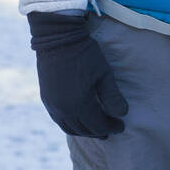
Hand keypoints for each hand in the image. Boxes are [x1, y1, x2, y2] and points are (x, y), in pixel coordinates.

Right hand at [28, 12, 127, 136]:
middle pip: (83, 129)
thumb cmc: (85, 54)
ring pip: (69, 127)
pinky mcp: (46, 98)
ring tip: (96, 129)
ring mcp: (52, 105)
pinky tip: (78, 120)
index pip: (98, 125)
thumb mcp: (104, 74)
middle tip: (111, 130)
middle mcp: (64, 110)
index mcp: (80, 104)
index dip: (111, 127)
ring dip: (83, 131)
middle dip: (98, 131)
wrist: (58, 39)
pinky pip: (58, 119)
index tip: (121, 125)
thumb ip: (112, 96)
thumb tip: (122, 114)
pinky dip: (70, 124)